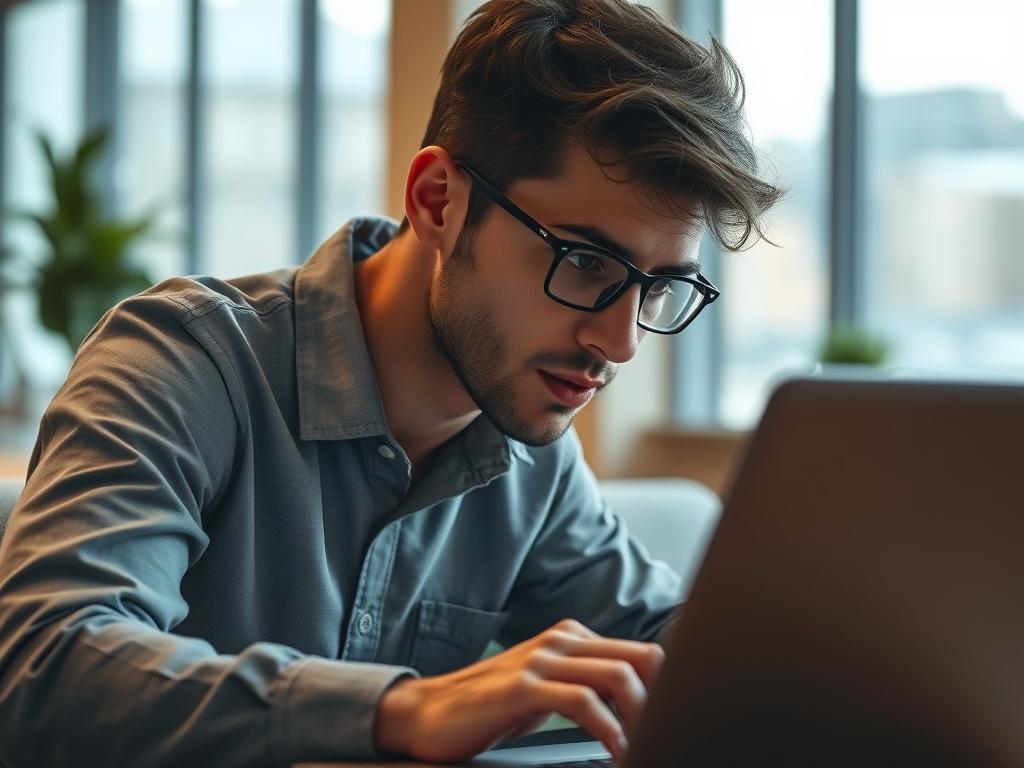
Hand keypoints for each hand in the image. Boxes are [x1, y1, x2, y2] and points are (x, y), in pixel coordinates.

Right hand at [372, 618, 663, 763]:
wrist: (427, 714)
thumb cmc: (491, 708)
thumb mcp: (547, 691)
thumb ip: (587, 686)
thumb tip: (639, 706)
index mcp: (572, 638)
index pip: (642, 652)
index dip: (670, 688)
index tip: (681, 723)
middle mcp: (561, 640)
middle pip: (640, 658)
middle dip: (665, 703)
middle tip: (670, 738)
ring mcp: (540, 660)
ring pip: (618, 675)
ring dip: (644, 719)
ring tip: (647, 749)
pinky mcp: (521, 687)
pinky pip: (583, 703)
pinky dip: (609, 731)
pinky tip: (616, 752)